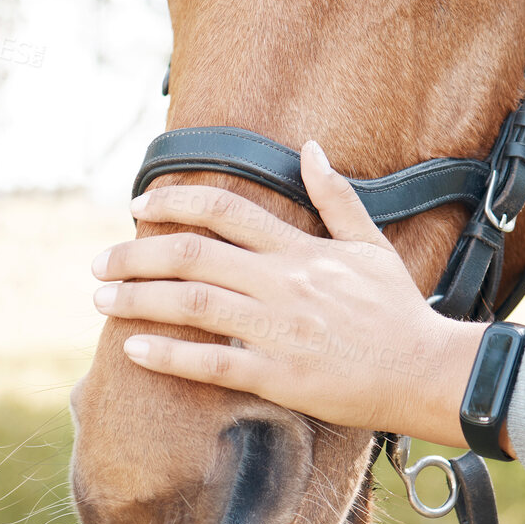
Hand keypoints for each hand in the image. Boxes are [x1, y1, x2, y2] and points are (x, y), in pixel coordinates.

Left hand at [90, 139, 485, 444]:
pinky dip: (168, 355)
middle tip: (100, 261)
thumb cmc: (398, 309)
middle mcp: (284, 284)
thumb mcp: (370, 244)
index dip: (175, 202)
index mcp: (303, 251)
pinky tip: (134, 350)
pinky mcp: (279, 375)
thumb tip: (311, 148)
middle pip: (194, 255)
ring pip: (193, 304)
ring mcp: (279, 330)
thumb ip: (337, 197)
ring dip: (138, 298)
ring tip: (101, 300)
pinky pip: (212, 363)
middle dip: (137, 254)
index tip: (139, 206)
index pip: (227, 211)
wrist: (424, 369)